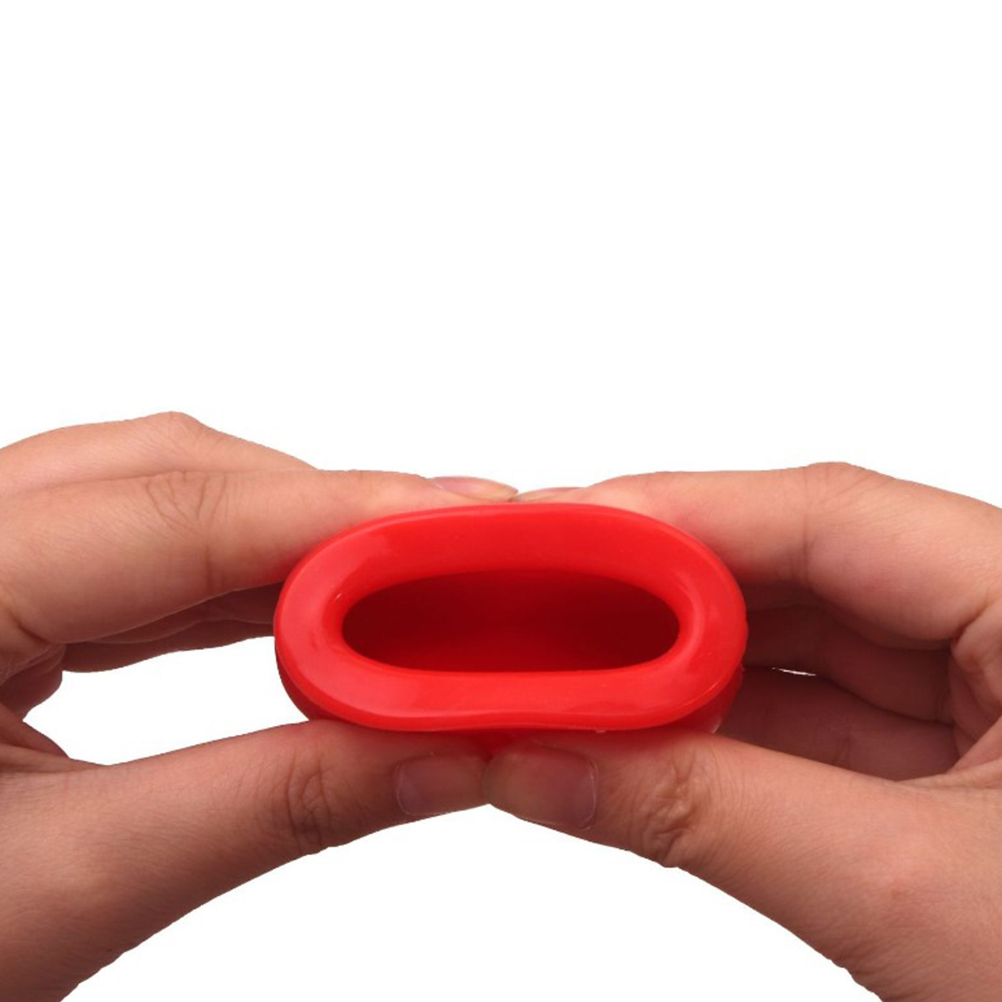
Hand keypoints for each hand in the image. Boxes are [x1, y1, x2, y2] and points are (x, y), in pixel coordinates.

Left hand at [0, 412, 509, 1001]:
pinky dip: (240, 575)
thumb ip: (274, 805)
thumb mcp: (72, 890)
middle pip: (169, 477)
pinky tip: (314, 604)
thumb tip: (439, 753)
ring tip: (405, 581)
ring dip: (291, 542)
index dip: (339, 513)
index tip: (470, 519)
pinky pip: (138, 549)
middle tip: (458, 556)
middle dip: (326, 515)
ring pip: (160, 498)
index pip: (169, 514)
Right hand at [487, 465, 1001, 1001]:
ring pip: (799, 641)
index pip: (837, 516)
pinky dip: (716, 724)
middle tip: (542, 602)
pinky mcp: (942, 764)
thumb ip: (708, 815)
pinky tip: (636, 730)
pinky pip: (809, 714)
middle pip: (803, 567)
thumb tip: (547, 760)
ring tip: (570, 666)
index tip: (562, 533)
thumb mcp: (913, 899)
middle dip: (661, 588)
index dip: (682, 515)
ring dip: (678, 660)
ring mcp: (979, 696)